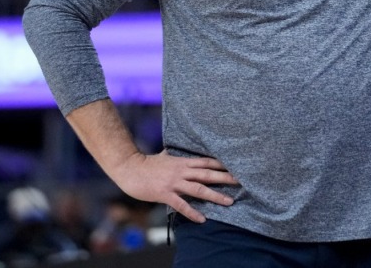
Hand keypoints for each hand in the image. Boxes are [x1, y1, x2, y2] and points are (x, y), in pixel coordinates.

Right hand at [113, 150, 238, 222]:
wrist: (130, 168)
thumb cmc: (146, 163)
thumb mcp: (163, 156)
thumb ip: (172, 155)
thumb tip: (174, 150)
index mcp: (182, 162)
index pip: (206, 162)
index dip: (221, 165)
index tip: (236, 167)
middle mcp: (181, 171)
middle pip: (207, 174)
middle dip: (225, 178)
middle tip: (241, 181)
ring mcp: (174, 183)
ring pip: (198, 189)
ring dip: (215, 195)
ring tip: (229, 202)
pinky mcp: (165, 194)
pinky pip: (182, 205)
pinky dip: (193, 212)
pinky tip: (202, 219)